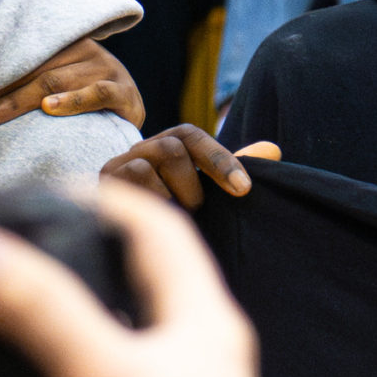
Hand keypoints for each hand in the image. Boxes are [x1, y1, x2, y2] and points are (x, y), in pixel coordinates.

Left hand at [0, 36, 144, 132]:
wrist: (135, 114)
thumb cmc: (89, 102)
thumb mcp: (63, 84)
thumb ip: (31, 81)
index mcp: (69, 45)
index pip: (25, 57)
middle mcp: (89, 52)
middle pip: (34, 69)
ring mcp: (109, 70)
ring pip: (57, 80)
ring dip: (21, 99)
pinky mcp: (126, 93)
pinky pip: (98, 93)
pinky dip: (72, 101)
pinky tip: (49, 108)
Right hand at [0, 180, 268, 376]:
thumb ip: (44, 311)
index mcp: (208, 320)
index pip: (159, 229)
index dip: (103, 200)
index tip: (39, 195)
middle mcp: (197, 351)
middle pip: (133, 276)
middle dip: (74, 255)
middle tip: (10, 245)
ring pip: (113, 328)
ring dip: (64, 310)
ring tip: (2, 299)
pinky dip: (61, 363)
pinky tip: (19, 371)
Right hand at [100, 123, 280, 210]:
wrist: (127, 239)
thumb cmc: (179, 213)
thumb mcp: (209, 191)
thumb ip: (236, 170)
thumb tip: (273, 149)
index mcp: (171, 145)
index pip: (193, 136)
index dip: (221, 159)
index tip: (244, 189)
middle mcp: (144, 149)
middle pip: (172, 146)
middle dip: (193, 182)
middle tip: (199, 209)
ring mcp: (119, 164)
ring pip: (150, 163)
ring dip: (172, 193)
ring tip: (177, 216)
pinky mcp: (102, 184)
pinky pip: (131, 181)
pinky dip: (152, 200)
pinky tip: (157, 219)